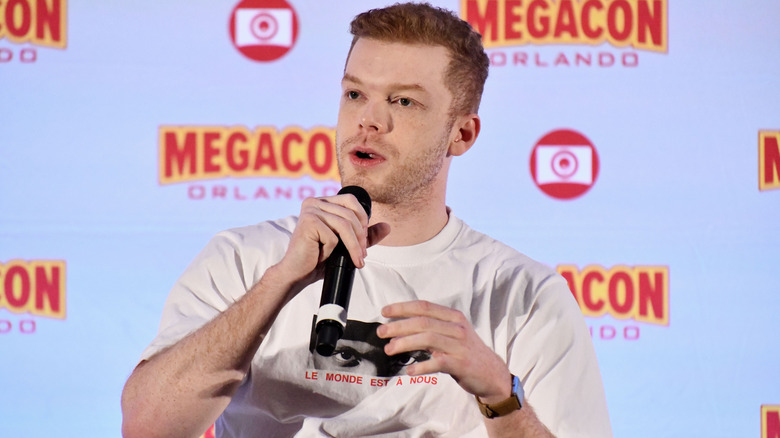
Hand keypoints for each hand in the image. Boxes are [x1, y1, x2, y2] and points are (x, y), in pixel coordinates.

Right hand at [274, 194, 390, 287]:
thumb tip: (388, 226)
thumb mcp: (346, 245)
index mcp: (322, 202)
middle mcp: (314, 201)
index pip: (351, 200)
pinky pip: (333, 236)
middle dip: (361, 236)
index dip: (363, 219)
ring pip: (344, 225)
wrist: (297, 274)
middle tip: (362, 255)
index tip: (364, 241)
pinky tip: (326, 257)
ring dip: (354, 246)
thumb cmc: (319, 259)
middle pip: (350, 213)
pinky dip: (334, 250)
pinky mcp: (308, 222)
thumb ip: (365, 235)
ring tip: (357, 260)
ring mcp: (310, 210)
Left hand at [377, 300, 511, 402]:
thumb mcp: (451, 334)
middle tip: (381, 332)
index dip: (403, 308)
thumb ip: (431, 328)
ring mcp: (460, 346)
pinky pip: (437, 363)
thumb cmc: (465, 352)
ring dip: (405, 343)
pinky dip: (421, 366)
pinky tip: (409, 371)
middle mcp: (457, 328)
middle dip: (398, 326)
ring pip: (427, 339)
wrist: (491, 374)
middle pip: (422, 322)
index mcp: (453, 317)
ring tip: (389, 349)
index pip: (424, 307)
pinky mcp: (461, 364)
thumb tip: (399, 328)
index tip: (384, 312)